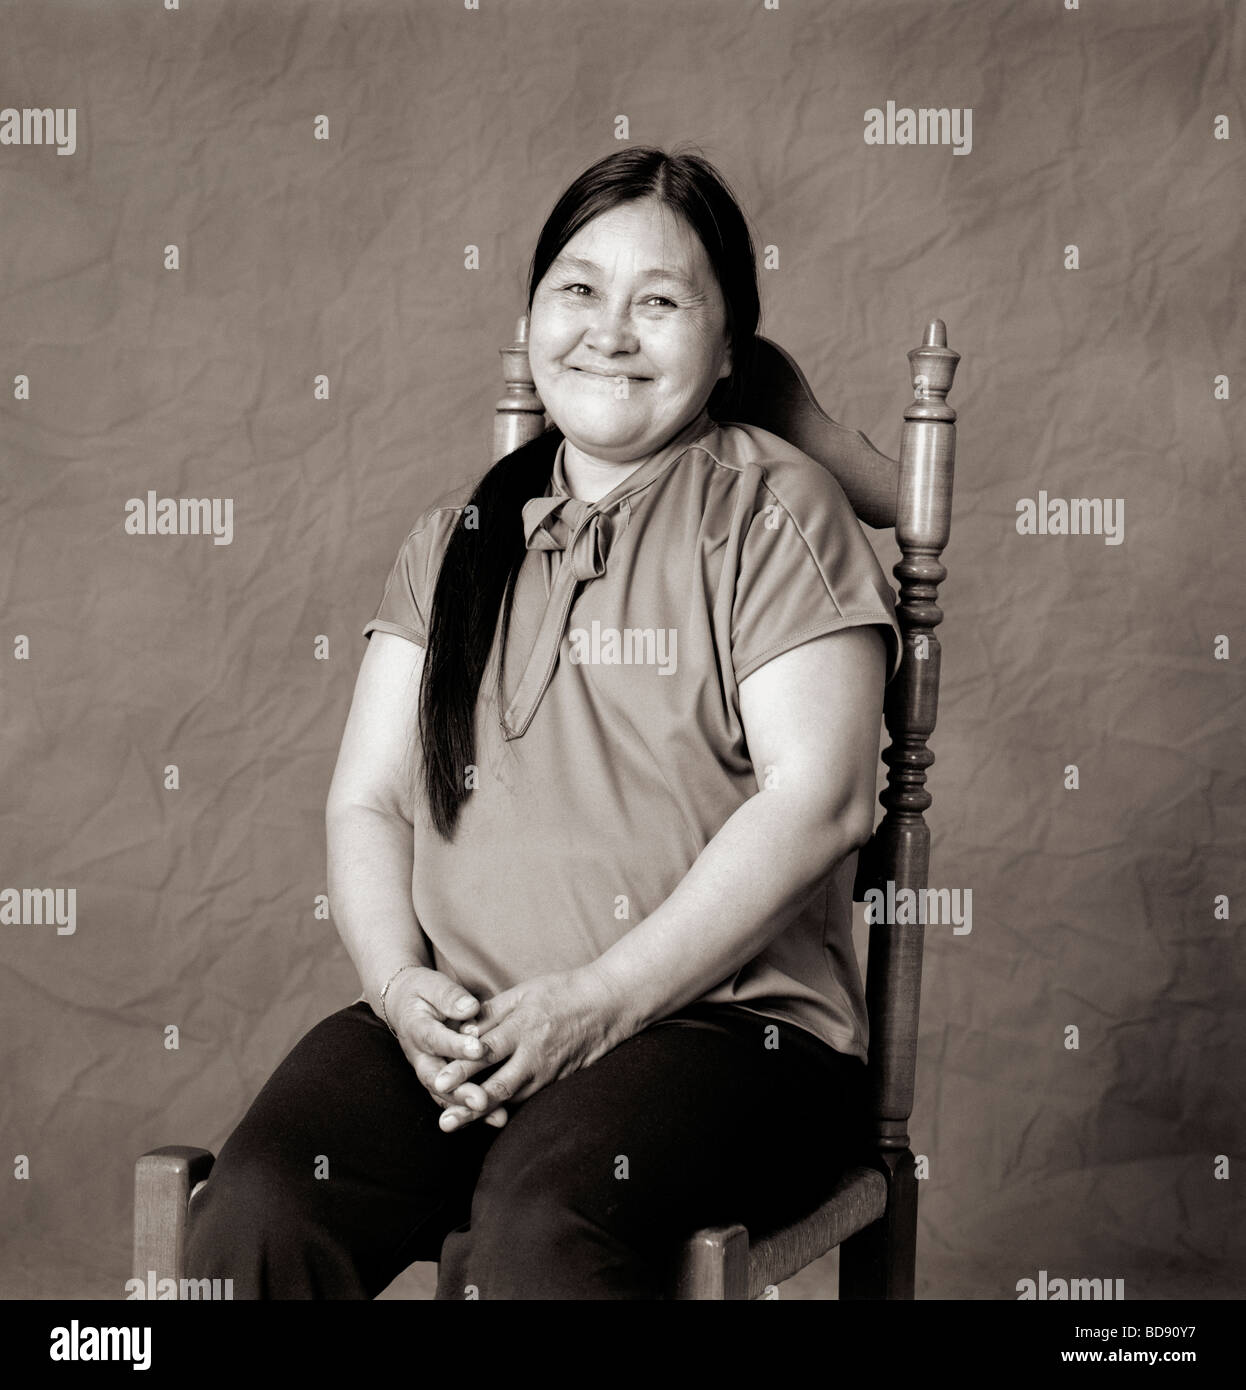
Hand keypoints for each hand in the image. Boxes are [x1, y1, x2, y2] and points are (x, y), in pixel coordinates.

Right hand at [384, 967, 508, 1128]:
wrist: (403, 1004)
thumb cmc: (422, 991)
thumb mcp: (432, 985)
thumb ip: (450, 996)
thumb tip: (470, 1008)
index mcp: (416, 1028)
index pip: (436, 1039)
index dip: (456, 1046)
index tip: (478, 1049)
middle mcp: (419, 1055)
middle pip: (436, 1078)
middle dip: (460, 1091)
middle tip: (482, 1100)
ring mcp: (428, 1070)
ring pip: (444, 1095)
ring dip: (468, 1108)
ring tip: (496, 1116)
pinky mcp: (439, 1080)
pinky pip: (453, 1099)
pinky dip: (472, 1112)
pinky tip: (497, 1118)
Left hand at [429, 966, 624, 1131]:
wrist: (607, 1004)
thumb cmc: (562, 992)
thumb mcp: (523, 992)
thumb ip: (491, 1012)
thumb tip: (461, 1030)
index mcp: (522, 1028)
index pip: (486, 1052)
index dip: (461, 1068)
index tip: (438, 1081)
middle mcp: (534, 1055)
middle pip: (497, 1086)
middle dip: (468, 1105)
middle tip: (444, 1122)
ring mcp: (547, 1073)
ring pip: (510, 1100)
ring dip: (482, 1114)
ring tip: (456, 1124)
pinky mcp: (556, 1082)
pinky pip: (526, 1099)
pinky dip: (504, 1110)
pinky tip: (486, 1119)